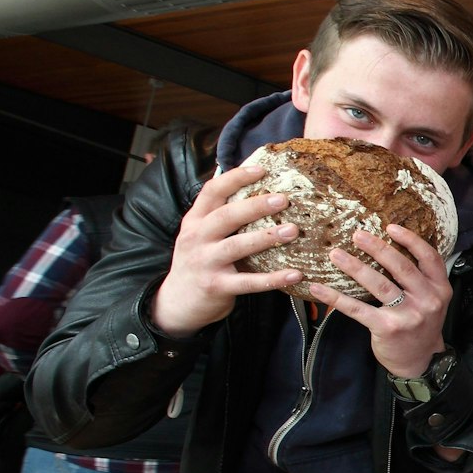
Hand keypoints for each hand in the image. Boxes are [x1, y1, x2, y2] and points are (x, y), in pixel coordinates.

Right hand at [151, 164, 304, 335]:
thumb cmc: (199, 261)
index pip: (211, 192)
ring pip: (237, 246)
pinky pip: (248, 282)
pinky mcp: (217, 287)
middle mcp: (197, 238)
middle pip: (226, 216)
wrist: (176, 302)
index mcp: (195, 220)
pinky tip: (295, 274)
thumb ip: (219, 214)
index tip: (262, 170)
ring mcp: (205, 263)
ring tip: (293, 230)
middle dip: (255, 206)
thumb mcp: (199, 234)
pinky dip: (273, 279)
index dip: (235, 178)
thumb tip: (252, 187)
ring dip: (266, 237)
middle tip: (284, 199)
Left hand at [308, 224, 451, 378]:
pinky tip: (320, 288)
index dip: (410, 240)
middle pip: (401, 267)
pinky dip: (336, 298)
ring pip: (379, 284)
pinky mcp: (387, 328)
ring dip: (355, 267)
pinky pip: (358, 309)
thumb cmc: (420, 324)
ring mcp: (408, 315)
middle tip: (356, 234)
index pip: (429, 257)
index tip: (390, 226)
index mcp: (440, 288)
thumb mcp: (431, 300)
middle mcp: (428, 300)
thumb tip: (389, 247)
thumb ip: (420, 278)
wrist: (420, 360)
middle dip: (377, 247)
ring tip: (336, 254)